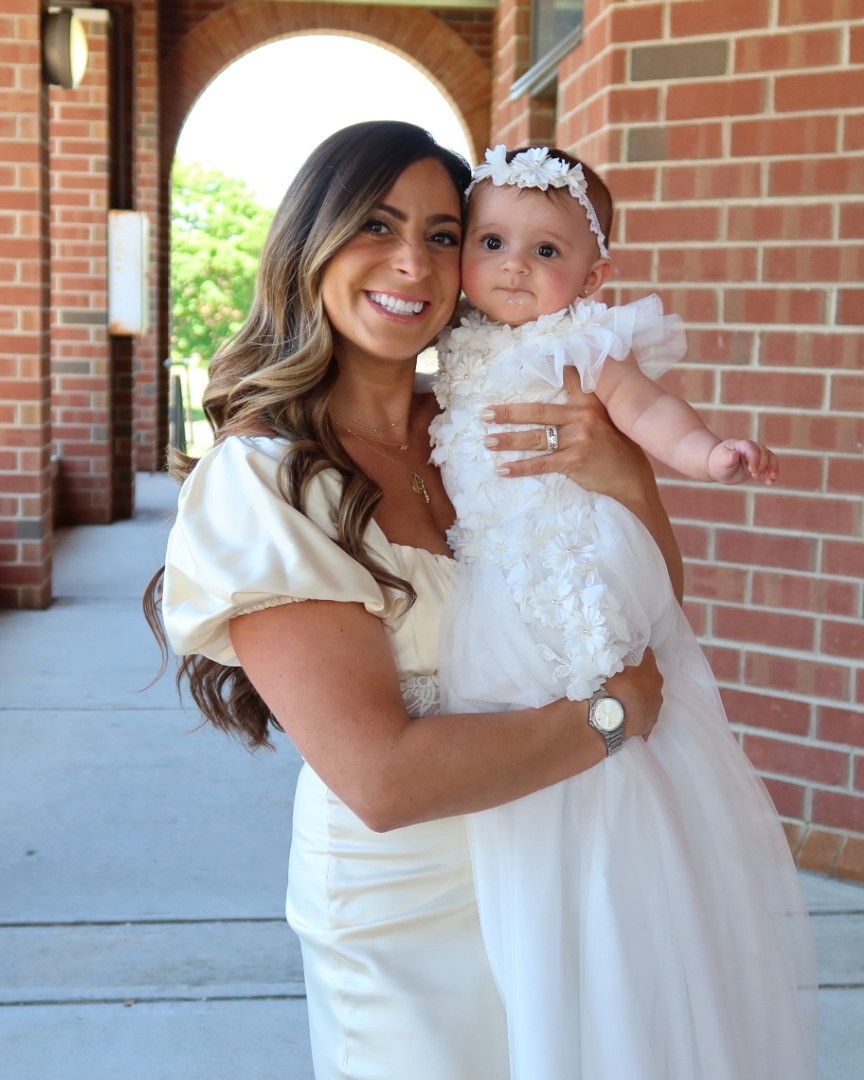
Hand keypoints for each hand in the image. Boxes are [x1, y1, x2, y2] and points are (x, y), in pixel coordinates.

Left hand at [484, 369, 650, 496]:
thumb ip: (587, 406)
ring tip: (488, 441)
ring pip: (536, 438)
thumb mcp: (609, 420)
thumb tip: (566, 392)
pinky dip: (520, 468)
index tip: (523, 362)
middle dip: (510, 413)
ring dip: (509, 440)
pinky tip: (503, 469)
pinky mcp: (574, 461)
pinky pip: (541, 464)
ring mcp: (578, 439)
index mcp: (590, 403)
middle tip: (486, 413)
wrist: (632, 479)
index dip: (548, 369)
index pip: (568, 380)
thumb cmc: (618, 450)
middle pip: (538, 412)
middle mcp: (582, 417)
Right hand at [604, 649, 662, 741]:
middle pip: (652, 678)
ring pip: (651, 696)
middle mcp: (657, 688)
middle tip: (630, 676)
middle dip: (642, 676)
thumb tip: (612, 661)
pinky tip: (632, 714)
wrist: (615, 719)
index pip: (649, 656)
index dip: (642, 653)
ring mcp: (656, 707)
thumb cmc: (615, 690)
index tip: (638, 651)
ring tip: (629, 697)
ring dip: (642, 695)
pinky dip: (640, 713)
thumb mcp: (612, 671)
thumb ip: (615, 665)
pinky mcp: (650, 722)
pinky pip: (647, 714)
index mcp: (650, 672)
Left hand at [707, 439, 778, 484]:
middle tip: (754, 475)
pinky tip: (770, 482)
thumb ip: (727, 458)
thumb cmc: (718, 462)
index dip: (754, 458)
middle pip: (763, 452)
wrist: (720, 467)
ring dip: (772, 468)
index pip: (751, 448)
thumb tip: (734, 454)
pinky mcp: (760, 464)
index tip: (751, 470)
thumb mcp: (720, 461)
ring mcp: (757, 455)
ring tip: (769, 480)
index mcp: (741, 444)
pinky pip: (771, 465)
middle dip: (762, 464)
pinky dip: (773, 473)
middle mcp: (752, 448)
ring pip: (770, 457)